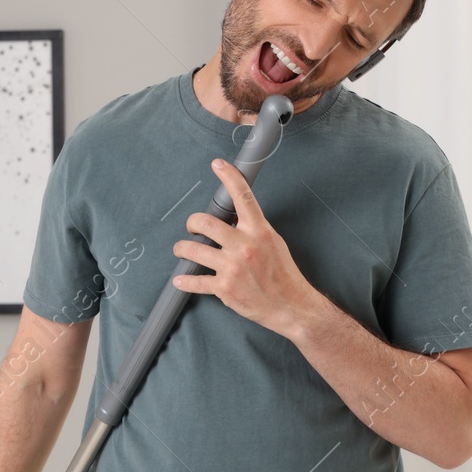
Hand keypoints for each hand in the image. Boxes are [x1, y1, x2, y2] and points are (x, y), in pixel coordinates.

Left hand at [171, 158, 313, 335]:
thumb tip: (234, 217)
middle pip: (205, 223)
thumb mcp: (273, 243)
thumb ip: (253, 229)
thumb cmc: (284, 275)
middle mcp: (245, 246)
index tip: (218, 165)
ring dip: (183, 248)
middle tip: (192, 227)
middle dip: (192, 223)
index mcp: (259, 231)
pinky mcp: (225, 288)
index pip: (243, 197)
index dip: (229, 177)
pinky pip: (195, 281)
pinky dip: (185, 282)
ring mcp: (233, 267)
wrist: (291, 306)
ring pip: (193, 250)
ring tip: (182, 250)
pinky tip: (180, 281)